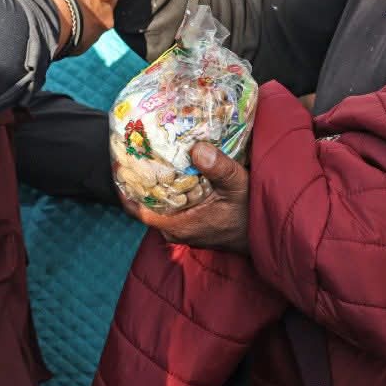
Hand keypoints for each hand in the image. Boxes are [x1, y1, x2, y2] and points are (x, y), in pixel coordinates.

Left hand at [119, 142, 249, 253]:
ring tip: (150, 154)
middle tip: (137, 150)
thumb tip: (197, 149)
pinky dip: (168, 189)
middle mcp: (175, 230)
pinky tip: (172, 169)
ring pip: (159, 205)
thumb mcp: (239, 186)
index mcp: (178, 225)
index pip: (138, 210)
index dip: (126, 188)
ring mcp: (182, 229)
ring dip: (155, 183)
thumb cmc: (251, 214)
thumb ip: (219, 168)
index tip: (120, 163)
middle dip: (140, 179)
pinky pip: (170, 206)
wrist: (264, 236)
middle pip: (146, 204)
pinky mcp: (190, 225)